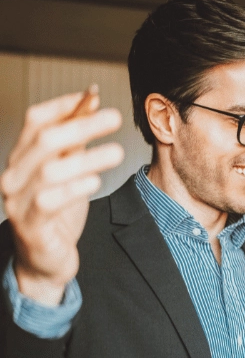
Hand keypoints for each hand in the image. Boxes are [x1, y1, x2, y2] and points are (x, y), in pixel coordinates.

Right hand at [0, 87, 123, 304]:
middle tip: (115, 117)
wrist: (44, 261)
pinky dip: (73, 189)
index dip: (63, 106)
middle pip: (44, 140)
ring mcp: (19, 201)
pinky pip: (48, 202)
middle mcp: (14, 176)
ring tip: (117, 153)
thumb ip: (75, 140)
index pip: (35, 120)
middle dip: (81, 125)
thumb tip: (90, 100)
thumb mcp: (68, 171)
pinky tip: (95, 182)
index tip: (93, 96)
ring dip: (86, 158)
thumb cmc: (56, 213)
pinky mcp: (31, 226)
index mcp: (22, 158)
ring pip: (48, 171)